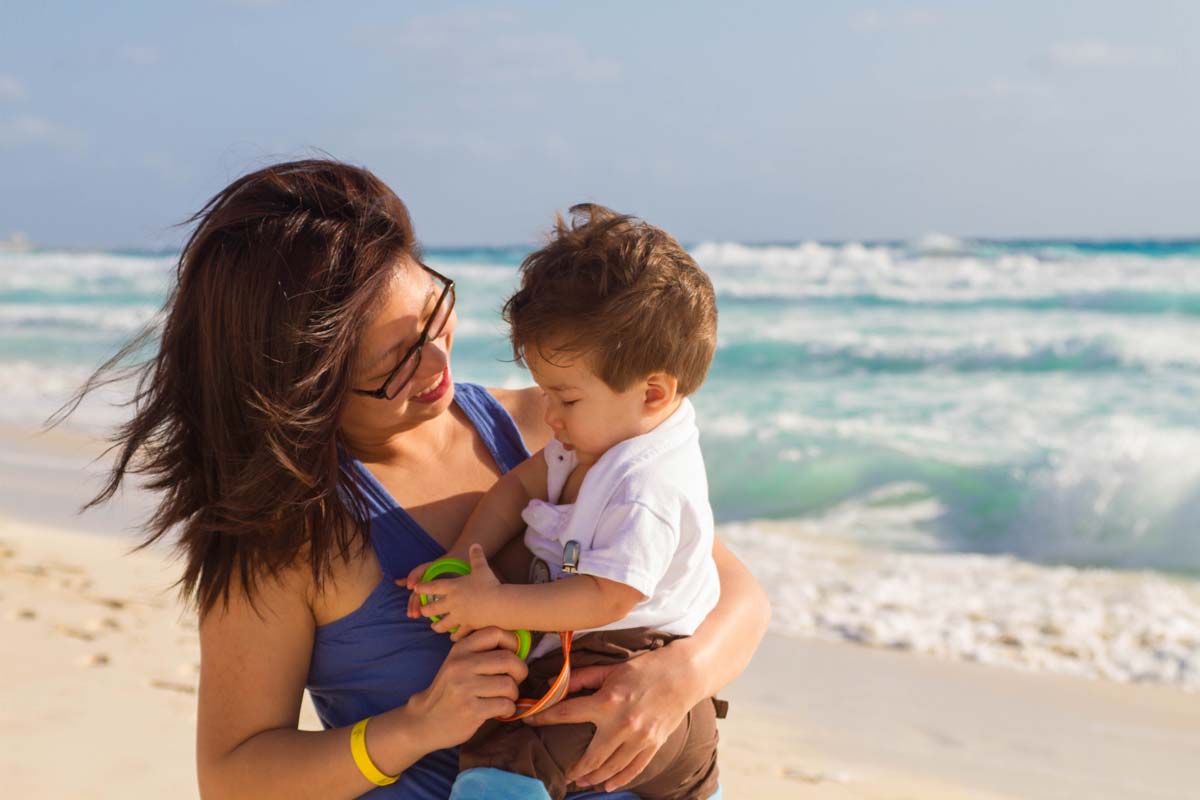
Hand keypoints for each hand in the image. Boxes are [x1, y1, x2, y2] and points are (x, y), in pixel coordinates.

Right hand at [404, 627, 527, 749]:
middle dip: (520, 672)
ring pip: (508, 684)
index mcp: (460, 649)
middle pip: (508, 659)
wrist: (425, 720)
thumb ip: (481, 652)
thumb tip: (519, 647)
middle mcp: (461, 665)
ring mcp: (464, 688)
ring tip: (504, 698)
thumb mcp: (458, 663)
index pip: (494, 632)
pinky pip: (505, 705)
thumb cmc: (449, 690)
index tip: (513, 655)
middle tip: (514, 681)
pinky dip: (508, 709)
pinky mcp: (471, 710)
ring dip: (513, 694)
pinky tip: (499, 711)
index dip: (512, 642)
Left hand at [407, 544, 500, 639]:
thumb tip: (475, 544)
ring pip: (442, 624)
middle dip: (426, 610)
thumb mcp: (482, 568)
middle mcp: (452, 602)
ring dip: (437, 626)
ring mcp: (458, 616)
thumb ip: (477, 556)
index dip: (423, 588)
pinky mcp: (467, 626)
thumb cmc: (489, 584)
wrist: (499, 604)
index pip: (433, 587)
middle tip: (423, 611)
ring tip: (435, 627)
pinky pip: (458, 633)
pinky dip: (455, 636)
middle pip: (433, 609)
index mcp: (453, 587)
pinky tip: (453, 638)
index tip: (416, 589)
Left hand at [523, 650, 693, 791]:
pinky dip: (619, 779)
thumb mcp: (611, 669)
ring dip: (593, 777)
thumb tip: (558, 684)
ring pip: (611, 767)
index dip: (544, 717)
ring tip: (580, 780)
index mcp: (607, 701)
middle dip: (574, 767)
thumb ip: (583, 678)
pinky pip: (633, 769)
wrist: (683, 675)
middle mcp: (622, 724)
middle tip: (563, 774)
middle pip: (591, 756)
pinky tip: (607, 785)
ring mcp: (639, 738)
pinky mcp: (653, 745)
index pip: (567, 713)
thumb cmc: (646, 668)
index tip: (529, 720)